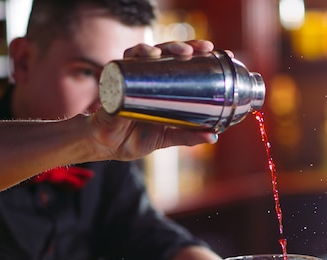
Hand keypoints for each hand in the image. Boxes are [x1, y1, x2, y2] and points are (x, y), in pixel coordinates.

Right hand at [86, 40, 219, 160]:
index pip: (184, 64)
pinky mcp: (118, 78)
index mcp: (164, 88)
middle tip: (204, 48)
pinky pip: (128, 59)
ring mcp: (134, 75)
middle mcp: (150, 77)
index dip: (201, 56)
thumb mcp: (167, 137)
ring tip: (181, 51)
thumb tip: (213, 136)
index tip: (219, 53)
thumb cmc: (135, 138)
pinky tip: (150, 54)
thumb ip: (188, 136)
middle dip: (189, 46)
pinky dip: (138, 53)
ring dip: (168, 46)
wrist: (107, 145)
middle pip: (171, 53)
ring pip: (152, 51)